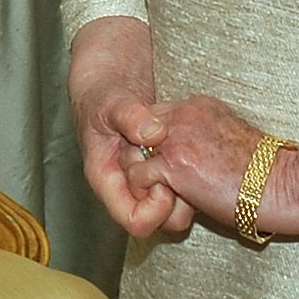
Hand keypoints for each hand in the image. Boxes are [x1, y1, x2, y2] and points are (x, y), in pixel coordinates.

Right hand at [68, 16, 194, 239]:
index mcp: (108, 180)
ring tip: (194, 157)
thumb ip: (130, 117)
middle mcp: (127, 185)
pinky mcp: (160, 164)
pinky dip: (191, 171)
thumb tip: (153, 133)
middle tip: (188, 169)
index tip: (166, 181)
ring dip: (188, 187)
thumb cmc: (101, 92)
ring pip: (173, 204)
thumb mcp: (111, 101)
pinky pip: (180, 182)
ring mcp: (145, 176)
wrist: (107, 77)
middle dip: (178, 201)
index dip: (155, 208)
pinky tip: (197, 149)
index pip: (135, 221)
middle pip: (159, 221)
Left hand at [128, 111, 298, 242]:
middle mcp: (185, 113)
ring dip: (143, 179)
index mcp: (200, 105)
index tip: (166, 167)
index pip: (156, 117)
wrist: (279, 183)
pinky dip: (148, 194)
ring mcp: (178, 136)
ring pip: (133, 156)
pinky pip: (139, 178)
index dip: (154, 144)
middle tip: (157, 184)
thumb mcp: (227, 137)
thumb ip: (202, 136)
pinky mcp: (174, 163)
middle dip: (142, 158)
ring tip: (164, 196)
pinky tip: (170, 203)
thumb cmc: (261, 170)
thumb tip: (187, 157)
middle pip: (138, 132)